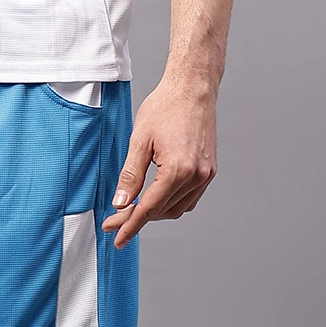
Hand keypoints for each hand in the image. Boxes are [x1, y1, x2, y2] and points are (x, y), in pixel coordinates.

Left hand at [101, 74, 216, 246]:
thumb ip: (130, 175)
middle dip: (138, 218)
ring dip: (156, 212)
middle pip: (162, 211)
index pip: (149, 208)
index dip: (129, 225)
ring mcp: (206, 175)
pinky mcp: (210, 171)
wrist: (193, 89)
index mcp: (177, 169)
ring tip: (134, 208)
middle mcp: (196, 176)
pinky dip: (171, 203)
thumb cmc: (165, 107)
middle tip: (116, 219)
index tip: (116, 237)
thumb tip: (121, 203)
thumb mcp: (139, 141)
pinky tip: (157, 198)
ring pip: (177, 209)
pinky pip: (190, 199)